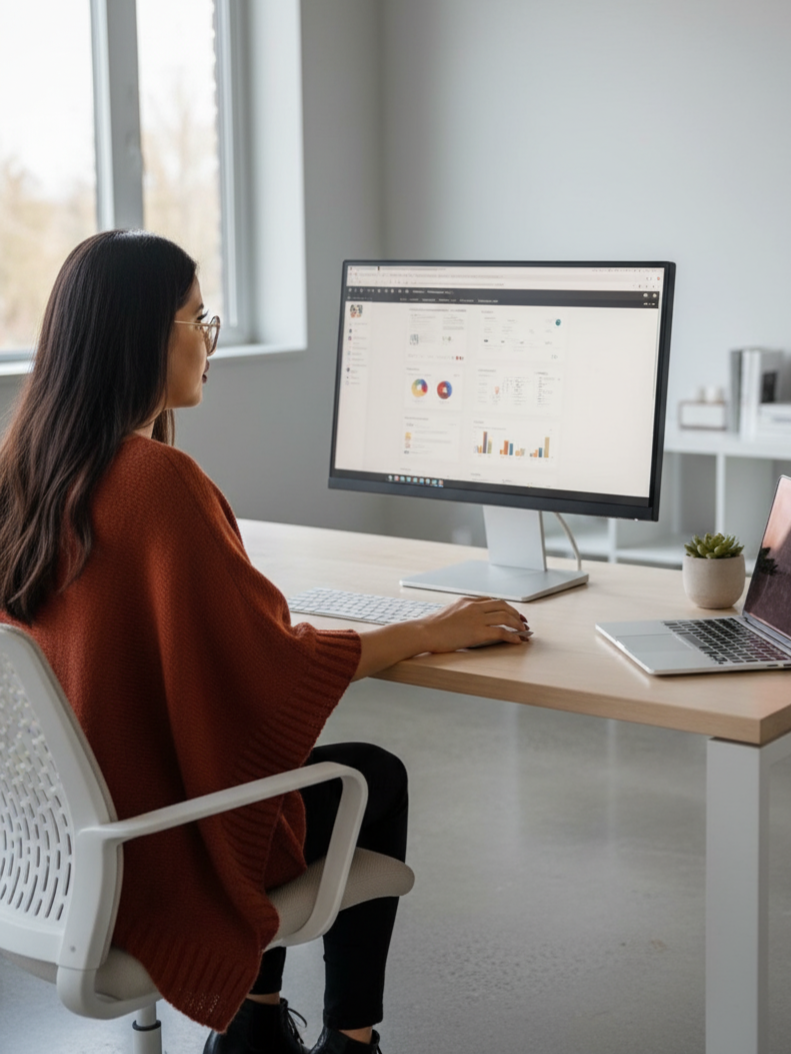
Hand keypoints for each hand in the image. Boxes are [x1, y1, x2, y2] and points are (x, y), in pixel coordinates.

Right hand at [353, 595, 530, 678]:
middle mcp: (474, 607)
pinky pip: (501, 633)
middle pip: (503, 606)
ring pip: (505, 617)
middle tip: (523, 622)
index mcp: (467, 601)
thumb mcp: (448, 613)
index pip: (492, 600)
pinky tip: (517, 641)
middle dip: (515, 613)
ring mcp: (476, 619)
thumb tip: (468, 621)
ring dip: (517, 624)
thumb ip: (461, 613)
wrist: (424, 632)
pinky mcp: (477, 632)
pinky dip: (512, 637)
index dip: (505, 607)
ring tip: (524, 632)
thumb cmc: (432, 627)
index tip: (512, 613)